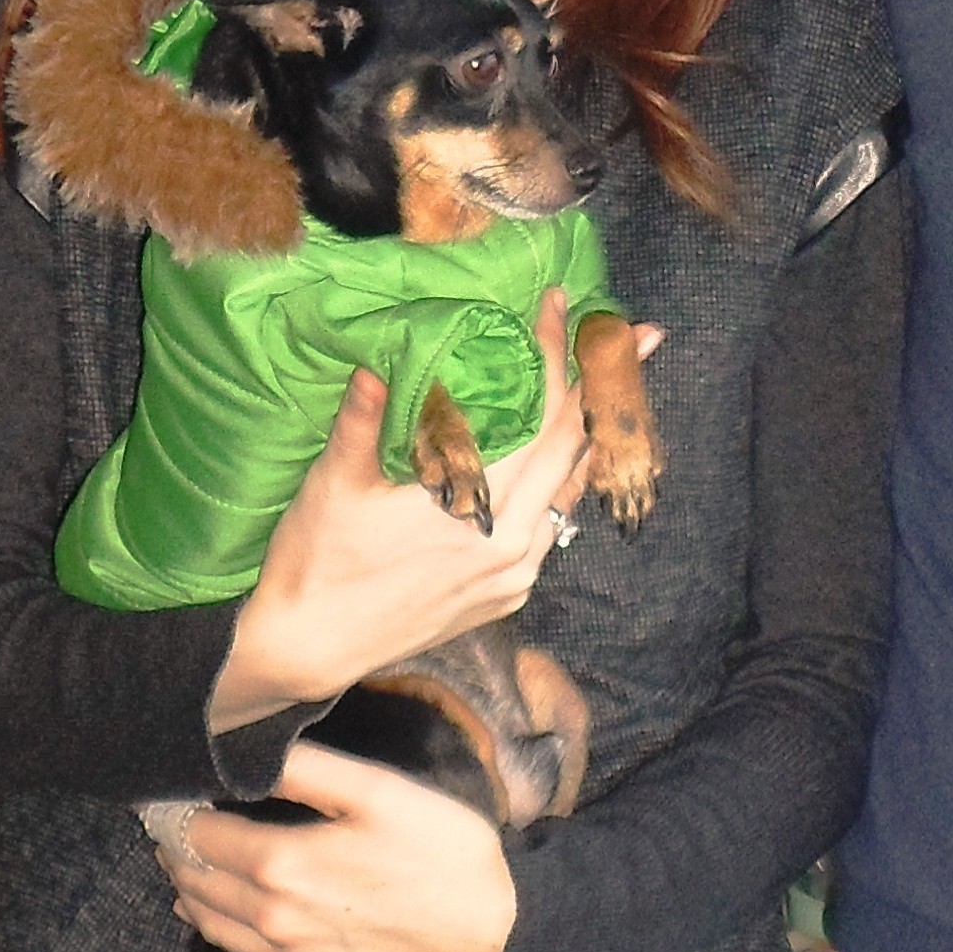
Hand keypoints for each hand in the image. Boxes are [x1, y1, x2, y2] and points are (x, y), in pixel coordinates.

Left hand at [160, 743, 515, 951]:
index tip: (168, 784)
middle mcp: (272, 914)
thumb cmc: (447, 854)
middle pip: (192, 876)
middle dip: (174, 842)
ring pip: (206, 917)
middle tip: (168, 813)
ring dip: (187, 881)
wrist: (497, 931)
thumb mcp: (382, 793)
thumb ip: (308, 768)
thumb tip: (248, 749)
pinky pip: (236, 948)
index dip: (175, 806)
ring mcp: (288, 950)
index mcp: (281, 862)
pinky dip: (213, 920)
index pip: (196, 832)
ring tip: (184, 851)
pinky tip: (214, 903)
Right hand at [210, 292, 657, 733]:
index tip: (562, 304)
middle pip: (576, 450)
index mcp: (480, 514)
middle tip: (641, 336)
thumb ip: (363, 423)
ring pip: (572, 489)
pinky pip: (553, 524)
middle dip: (606, 388)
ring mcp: (517, 574)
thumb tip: (376, 367)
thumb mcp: (335, 485)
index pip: (538, 418)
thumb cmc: (317, 563)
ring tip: (619, 386)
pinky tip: (572, 454)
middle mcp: (515, 546)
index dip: (553, 356)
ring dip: (594, 434)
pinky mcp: (509, 592)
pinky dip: (565, 480)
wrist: (311, 647)